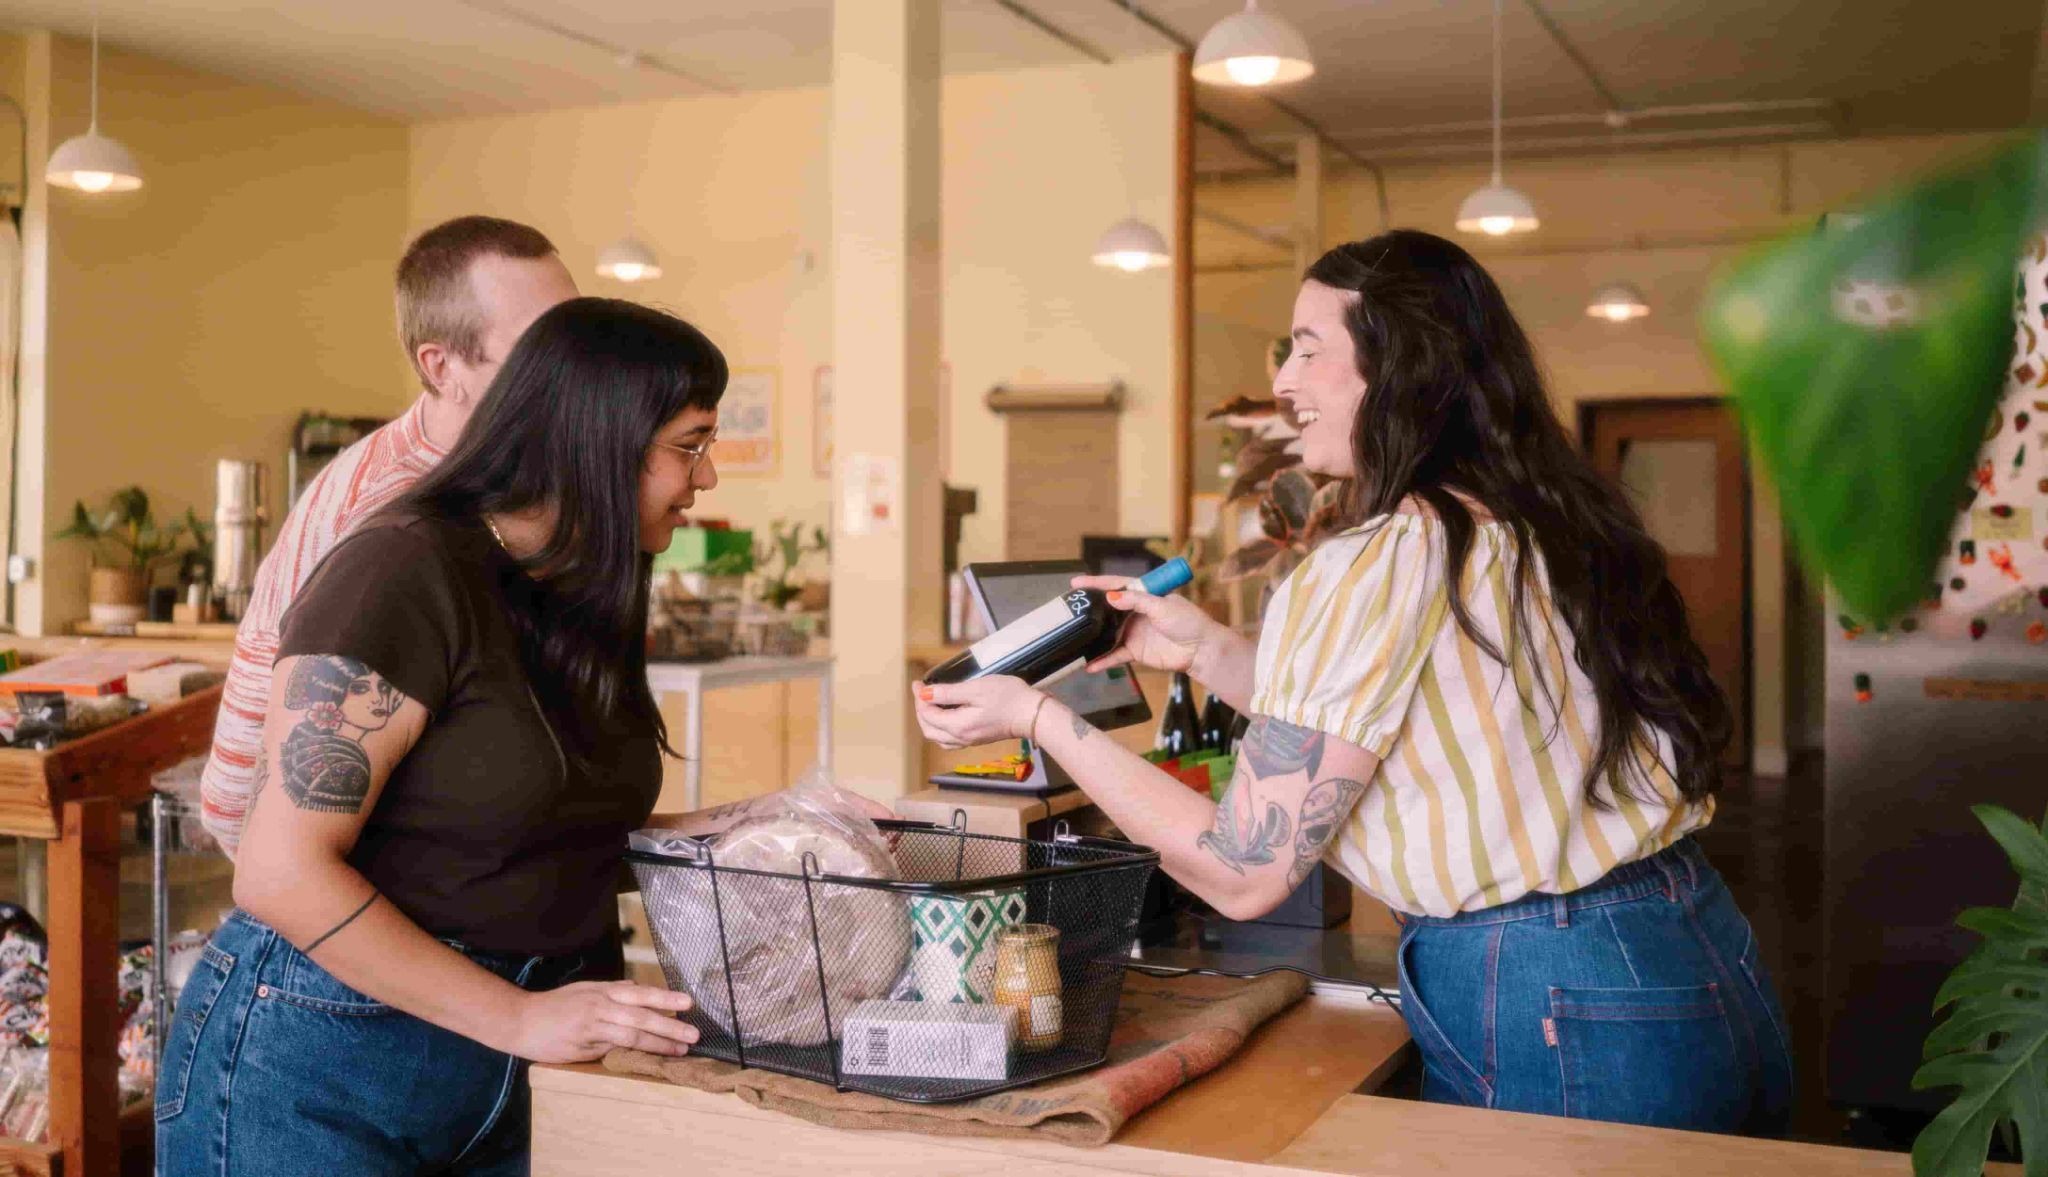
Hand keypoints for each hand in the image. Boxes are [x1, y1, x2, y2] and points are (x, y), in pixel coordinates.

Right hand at [501, 980, 698, 1063]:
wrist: (520, 1020)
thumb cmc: (555, 1006)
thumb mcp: (585, 991)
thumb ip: (612, 992)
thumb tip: (638, 991)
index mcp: (602, 991)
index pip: (640, 994)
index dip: (665, 997)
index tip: (688, 1002)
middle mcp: (599, 1006)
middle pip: (641, 1015)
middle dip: (670, 1025)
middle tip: (693, 1033)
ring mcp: (591, 1027)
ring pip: (630, 1034)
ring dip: (657, 1044)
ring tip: (680, 1050)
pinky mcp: (582, 1046)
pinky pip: (612, 1050)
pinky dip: (633, 1053)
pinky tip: (649, 1058)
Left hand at [914, 677, 1045, 748]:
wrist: (1032, 714)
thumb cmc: (1008, 698)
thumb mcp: (975, 689)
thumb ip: (948, 693)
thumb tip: (925, 694)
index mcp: (958, 726)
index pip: (927, 714)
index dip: (919, 698)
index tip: (918, 683)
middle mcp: (961, 737)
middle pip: (928, 729)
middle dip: (920, 710)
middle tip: (921, 692)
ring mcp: (969, 740)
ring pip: (937, 737)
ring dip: (929, 720)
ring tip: (930, 703)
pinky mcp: (977, 739)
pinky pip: (949, 739)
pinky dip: (940, 728)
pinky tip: (945, 717)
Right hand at [1071, 574, 1220, 675]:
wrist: (1200, 649)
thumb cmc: (1187, 622)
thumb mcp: (1162, 606)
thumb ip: (1136, 601)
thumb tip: (1111, 597)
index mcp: (1143, 595)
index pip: (1116, 585)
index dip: (1096, 583)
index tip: (1076, 583)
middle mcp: (1135, 612)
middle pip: (1107, 610)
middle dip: (1088, 610)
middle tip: (1067, 611)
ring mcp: (1133, 632)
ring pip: (1107, 634)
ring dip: (1092, 637)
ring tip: (1072, 637)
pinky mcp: (1135, 652)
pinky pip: (1115, 656)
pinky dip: (1103, 661)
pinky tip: (1089, 666)